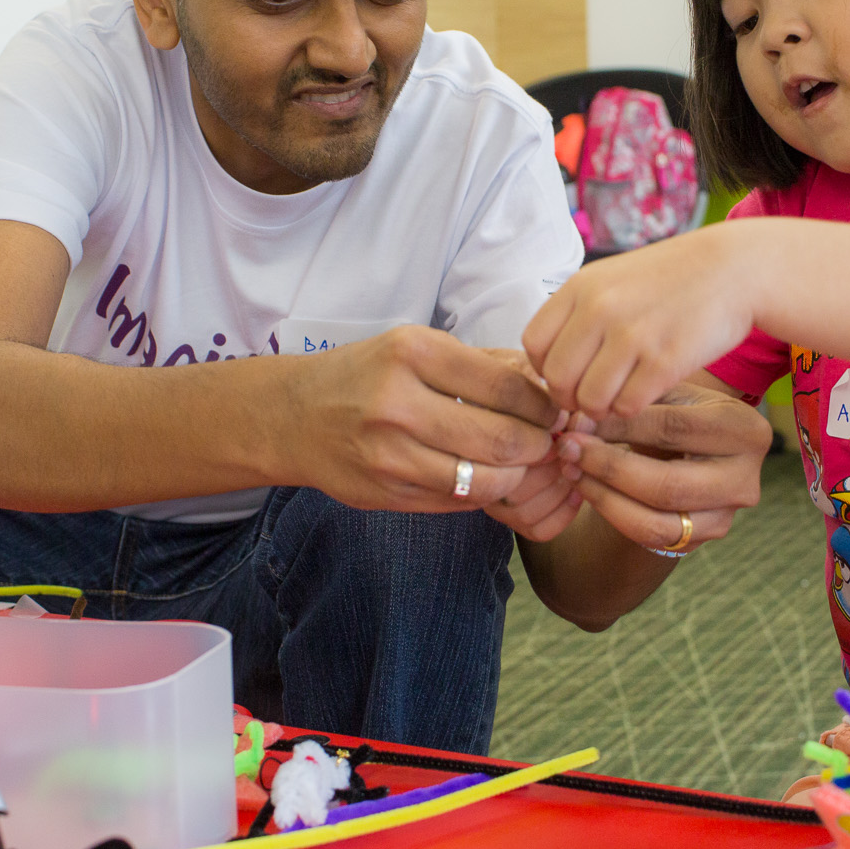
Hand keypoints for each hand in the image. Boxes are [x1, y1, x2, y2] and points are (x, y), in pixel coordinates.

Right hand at [283, 326, 561, 513]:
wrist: (293, 417)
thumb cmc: (367, 375)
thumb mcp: (415, 347)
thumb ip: (481, 364)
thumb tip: (548, 385)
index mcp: (413, 353)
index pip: (506, 387)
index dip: (544, 405)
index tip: (556, 410)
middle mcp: (399, 403)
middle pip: (503, 438)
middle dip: (540, 445)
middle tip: (549, 442)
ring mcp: (390, 454)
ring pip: (486, 479)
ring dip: (518, 475)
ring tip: (524, 463)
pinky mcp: (387, 493)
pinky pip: (459, 501)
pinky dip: (485, 492)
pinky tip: (490, 478)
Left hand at [523, 223, 761, 419]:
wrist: (735, 268)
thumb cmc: (670, 279)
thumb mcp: (613, 278)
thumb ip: (578, 312)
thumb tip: (546, 363)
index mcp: (582, 287)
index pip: (534, 345)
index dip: (544, 370)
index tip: (567, 375)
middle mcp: (601, 309)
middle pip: (557, 379)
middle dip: (569, 398)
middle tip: (589, 398)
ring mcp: (633, 335)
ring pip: (589, 399)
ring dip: (600, 408)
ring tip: (616, 398)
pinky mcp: (665, 361)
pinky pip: (627, 406)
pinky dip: (630, 410)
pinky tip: (642, 395)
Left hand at [557, 381, 769, 553]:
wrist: (694, 452)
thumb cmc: (676, 411)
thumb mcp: (666, 395)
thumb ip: (631, 401)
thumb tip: (579, 418)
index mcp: (746, 430)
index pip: (672, 429)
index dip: (618, 425)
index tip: (575, 418)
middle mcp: (746, 479)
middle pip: (667, 484)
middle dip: (607, 467)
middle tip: (566, 448)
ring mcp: (726, 517)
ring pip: (655, 521)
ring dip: (603, 497)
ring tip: (571, 470)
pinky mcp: (702, 538)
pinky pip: (649, 537)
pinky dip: (611, 513)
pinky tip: (586, 488)